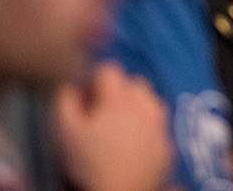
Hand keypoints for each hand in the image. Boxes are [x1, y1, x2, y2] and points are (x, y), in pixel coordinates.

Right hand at [54, 63, 171, 190]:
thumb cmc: (89, 162)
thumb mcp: (65, 132)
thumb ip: (65, 102)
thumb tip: (71, 85)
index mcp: (119, 99)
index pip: (109, 69)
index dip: (94, 80)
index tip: (87, 98)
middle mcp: (145, 105)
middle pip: (134, 82)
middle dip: (118, 90)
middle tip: (103, 112)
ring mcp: (160, 124)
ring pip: (150, 101)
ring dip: (137, 106)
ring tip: (120, 126)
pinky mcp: (167, 143)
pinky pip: (159, 124)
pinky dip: (147, 127)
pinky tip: (134, 143)